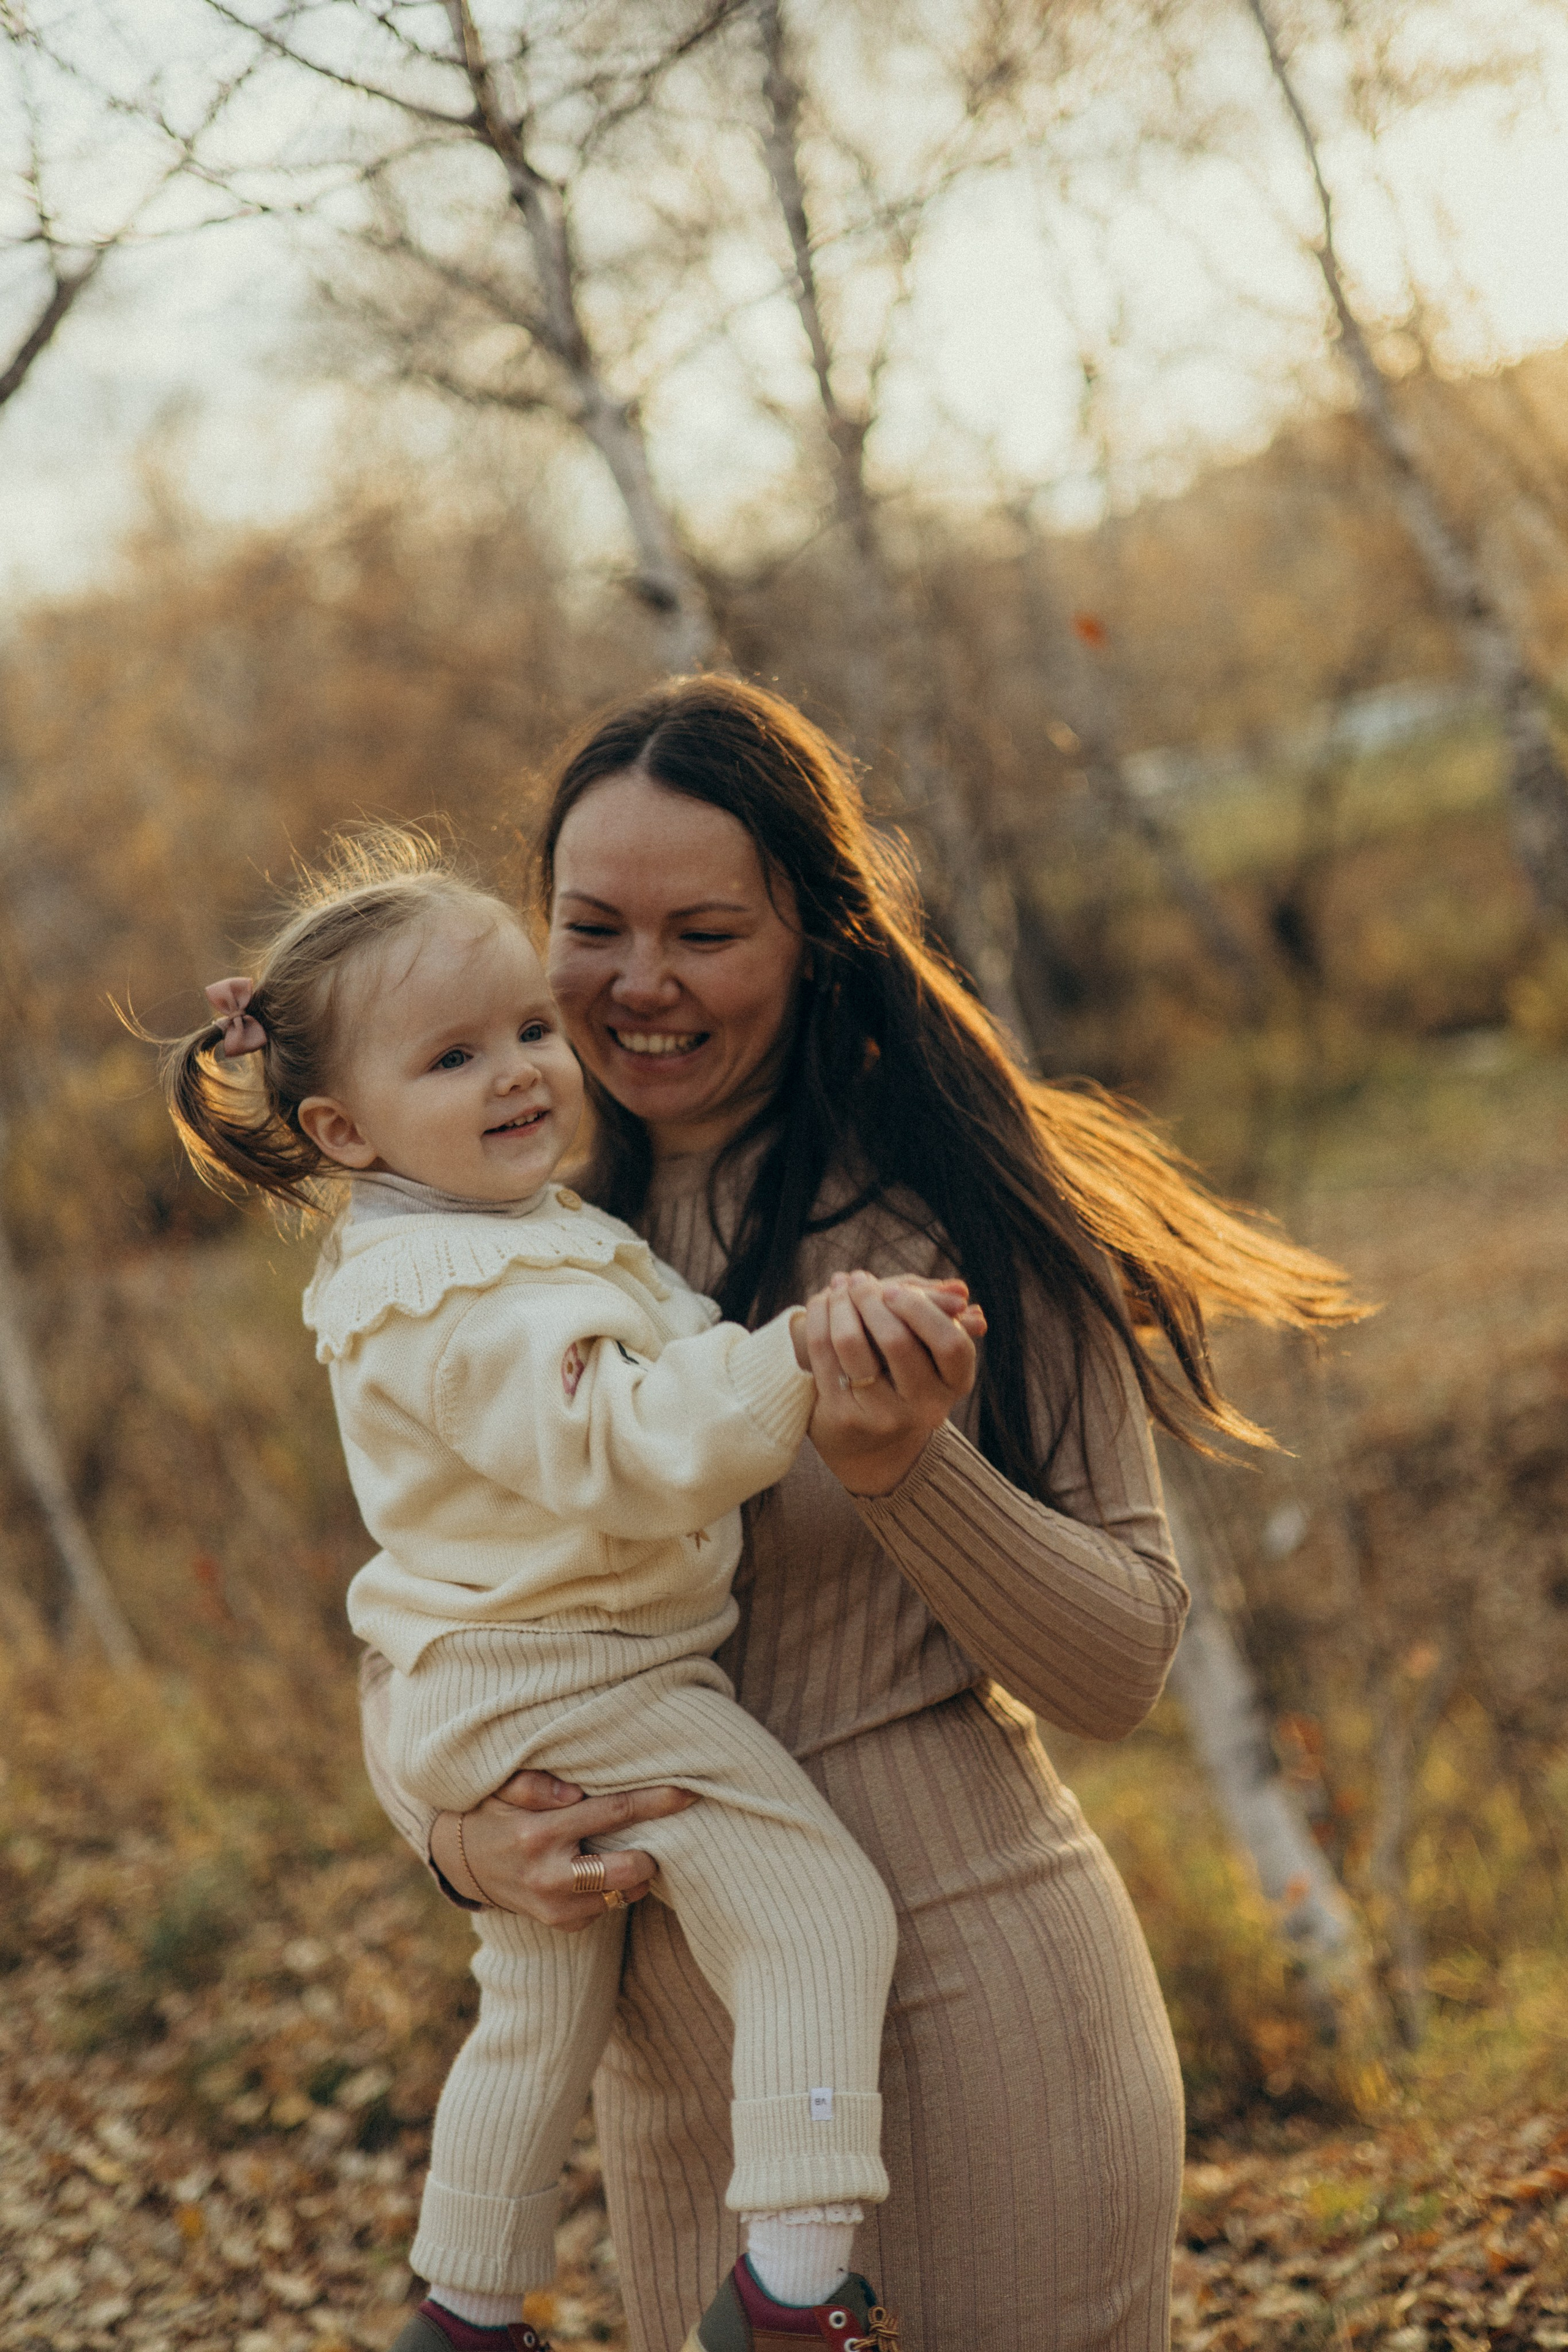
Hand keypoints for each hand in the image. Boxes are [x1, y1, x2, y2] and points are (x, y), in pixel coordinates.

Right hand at [430, 1770, 695, 1926]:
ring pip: (622, 1895)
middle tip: (656, 1836)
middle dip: (651, 1854)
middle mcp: (549, 1875)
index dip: (654, 1803)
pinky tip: (603, 1869)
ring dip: (636, 1874)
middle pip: (628, 1870)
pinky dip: (614, 1891)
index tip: (689, 1791)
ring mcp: (555, 1907)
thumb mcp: (502, 1788)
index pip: (611, 1814)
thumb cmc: (494, 1813)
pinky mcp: (560, 1924)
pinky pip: (606, 1910)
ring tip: (631, 1850)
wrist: (463, 1863)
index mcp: (538, 1833)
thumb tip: (573, 1795)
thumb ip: (534, 1784)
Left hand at [803, 1269, 981, 1497]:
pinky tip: (821, 1302)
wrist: (864, 1429)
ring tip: (839, 1284)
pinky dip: (819, 1317)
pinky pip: (823, 1352)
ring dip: (840, 1303)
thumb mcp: (926, 1340)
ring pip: (851, 1341)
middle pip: (897, 1340)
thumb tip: (960, 1290)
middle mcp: (926, 1408)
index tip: (892, 1289)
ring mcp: (884, 1416)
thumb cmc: (902, 1367)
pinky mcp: (844, 1416)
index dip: (921, 1309)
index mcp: (955, 1383)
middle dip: (870, 1298)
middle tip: (857, 1278)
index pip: (950, 1343)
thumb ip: (941, 1309)